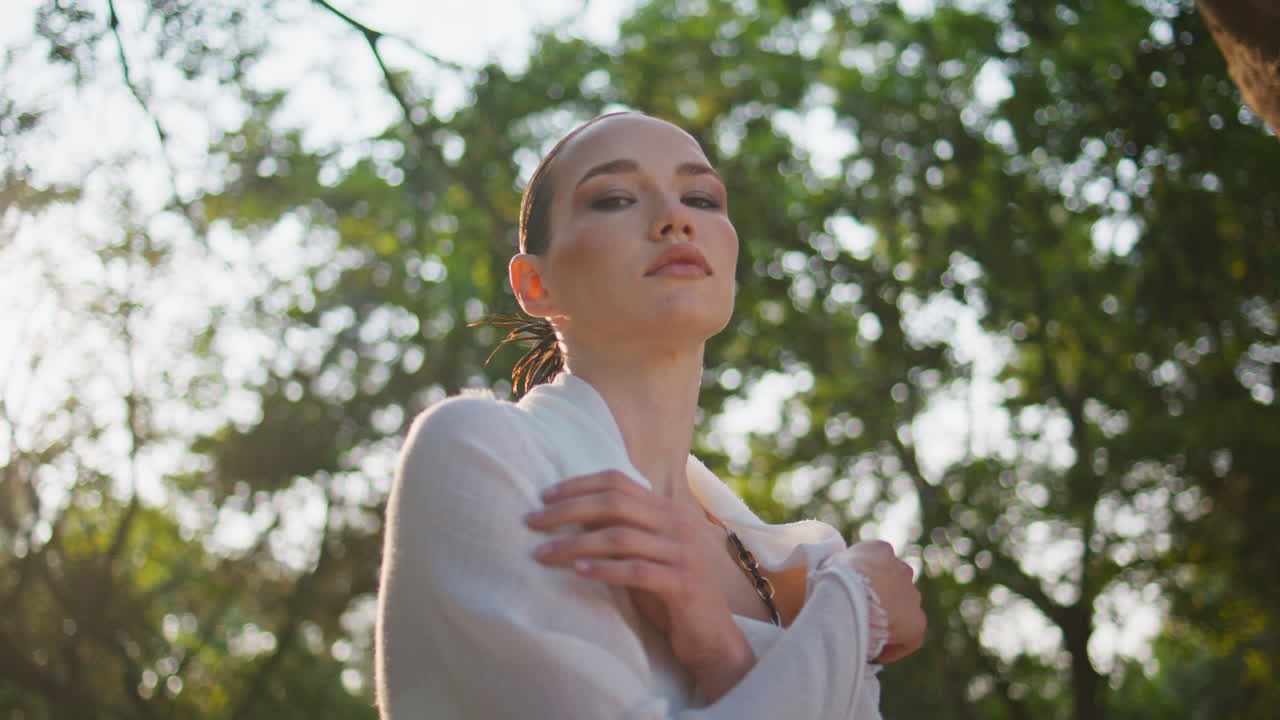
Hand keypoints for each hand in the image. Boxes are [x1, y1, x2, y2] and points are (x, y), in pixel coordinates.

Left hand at [524, 470, 753, 699]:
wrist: (713, 637)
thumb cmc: (670, 594)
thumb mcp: (647, 553)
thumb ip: (622, 530)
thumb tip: (571, 513)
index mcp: (667, 510)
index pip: (618, 481)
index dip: (579, 484)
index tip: (544, 496)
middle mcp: (677, 523)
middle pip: (614, 503)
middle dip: (567, 510)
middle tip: (532, 521)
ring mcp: (682, 552)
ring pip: (620, 537)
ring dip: (575, 544)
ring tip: (542, 553)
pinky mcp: (683, 583)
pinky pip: (636, 571)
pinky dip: (604, 570)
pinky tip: (578, 573)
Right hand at [835, 540, 925, 662]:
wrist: (843, 596)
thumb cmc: (827, 581)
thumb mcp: (827, 565)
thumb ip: (837, 569)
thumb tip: (830, 583)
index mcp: (878, 550)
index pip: (877, 565)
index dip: (865, 582)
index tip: (852, 597)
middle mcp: (900, 568)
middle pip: (893, 586)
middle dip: (881, 600)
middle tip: (861, 617)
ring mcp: (911, 594)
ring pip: (903, 609)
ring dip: (889, 621)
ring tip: (866, 636)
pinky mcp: (917, 621)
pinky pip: (910, 637)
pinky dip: (896, 646)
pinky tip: (878, 654)